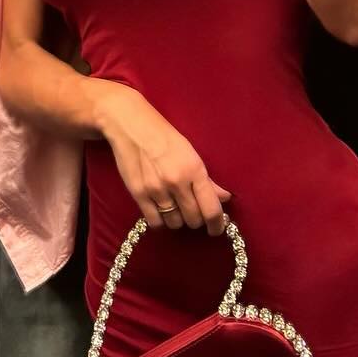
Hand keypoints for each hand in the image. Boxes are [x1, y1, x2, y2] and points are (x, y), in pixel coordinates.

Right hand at [95, 83, 231, 234]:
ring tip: (175, 207)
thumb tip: (225, 199)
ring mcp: (156, 190)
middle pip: (194, 220)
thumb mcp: (191, 154)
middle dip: (196, 219)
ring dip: (178, 220)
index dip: (217, 225)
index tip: (216, 229)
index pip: (211, 209)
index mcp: (194, 170)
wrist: (132, 127)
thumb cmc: (165, 137)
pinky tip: (161, 210)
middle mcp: (176, 182)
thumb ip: (207, 180)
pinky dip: (161, 221)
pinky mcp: (139, 195)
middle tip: (193, 210)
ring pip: (175, 224)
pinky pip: (155, 222)